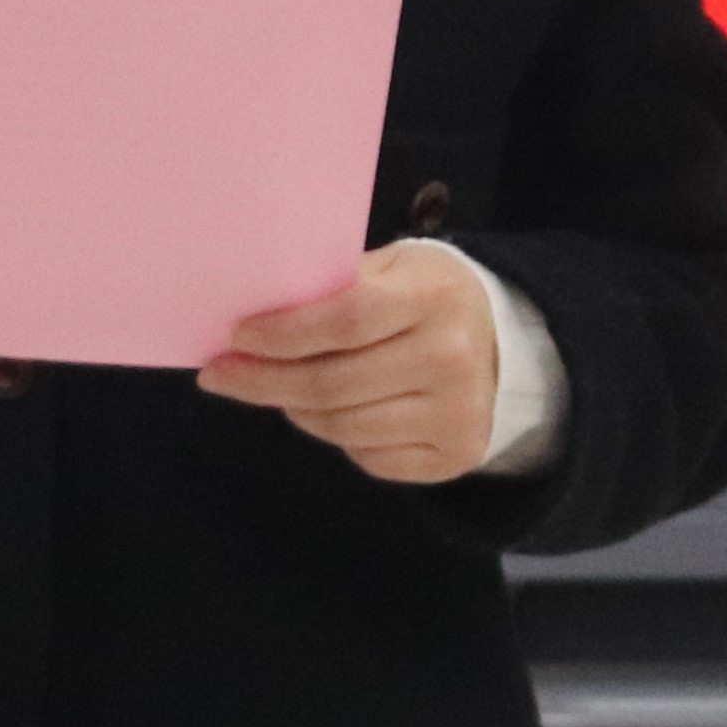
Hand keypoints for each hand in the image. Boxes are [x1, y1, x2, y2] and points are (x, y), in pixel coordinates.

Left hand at [198, 241, 502, 481]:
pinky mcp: (455, 455)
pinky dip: (336, 436)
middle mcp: (451, 357)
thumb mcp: (394, 268)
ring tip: (275, 390)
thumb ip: (338, 288)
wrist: (506, 343)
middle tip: (220, 376)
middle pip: (333, 384)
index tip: (236, 336)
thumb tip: (256, 320)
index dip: (283, 334)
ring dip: (294, 409)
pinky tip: (329, 413)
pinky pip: (369, 457)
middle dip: (264, 382)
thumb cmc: (428, 296)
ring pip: (343, 427)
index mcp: (434, 296)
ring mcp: (457, 412)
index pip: (343, 322)